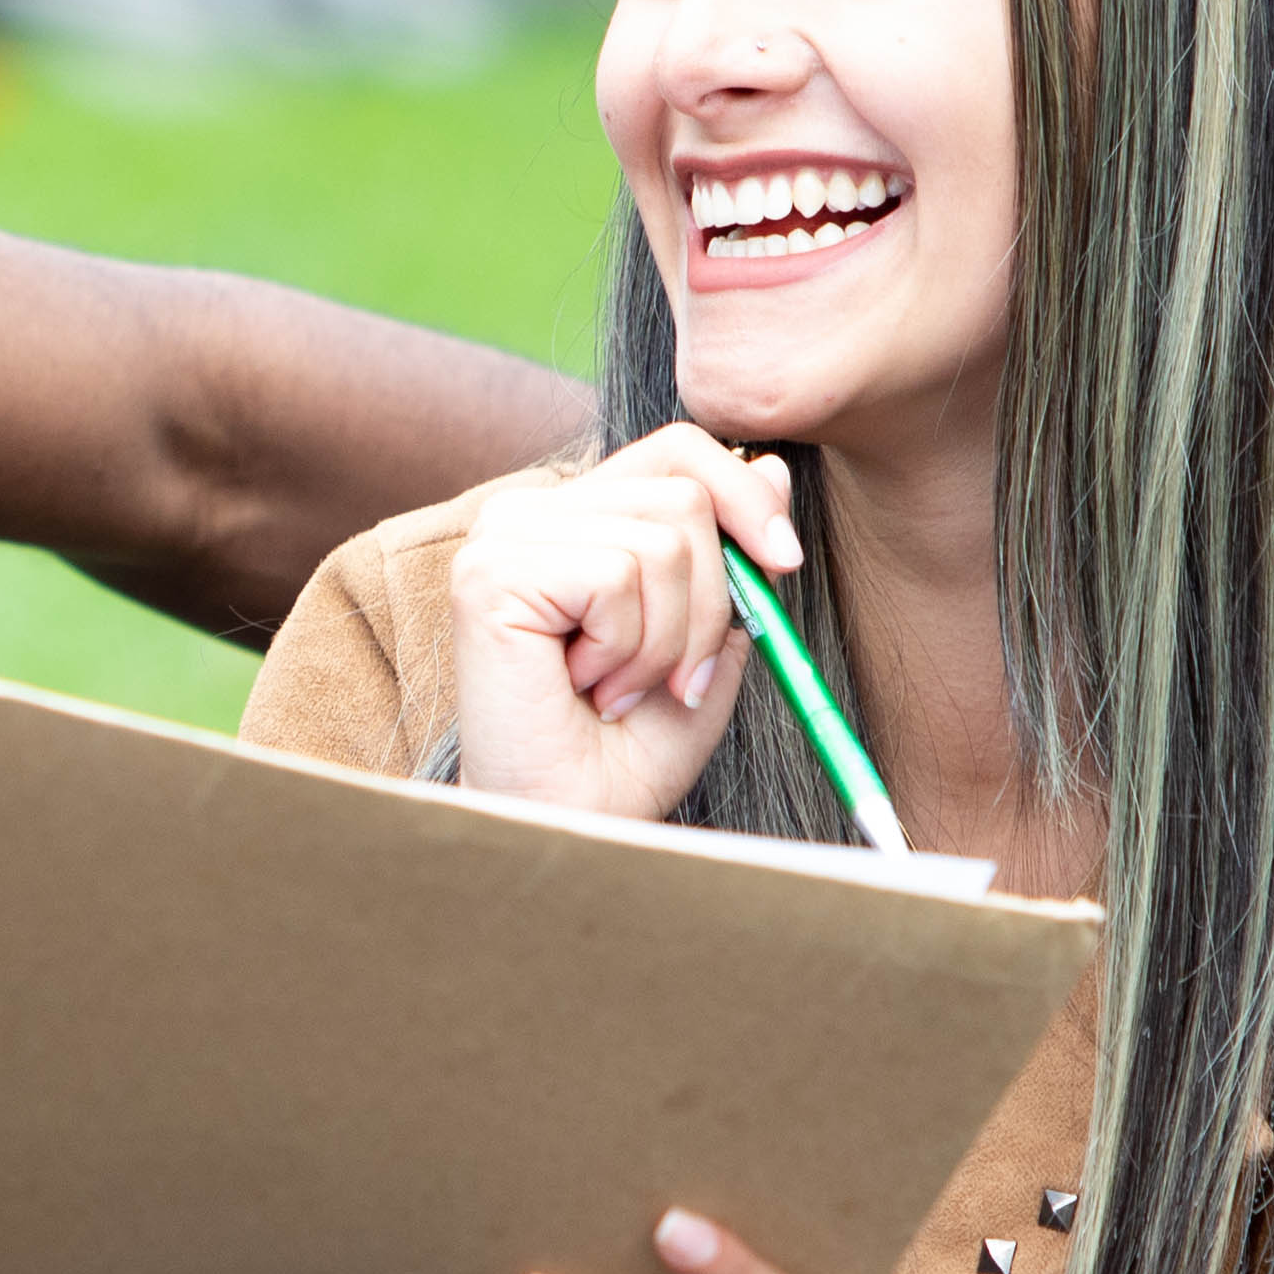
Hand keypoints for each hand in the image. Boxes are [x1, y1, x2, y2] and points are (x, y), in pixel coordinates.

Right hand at [450, 425, 811, 824]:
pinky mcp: (490, 571)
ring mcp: (505, 535)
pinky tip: (589, 687)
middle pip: (683, 494)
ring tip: (621, 689)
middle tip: (674, 678)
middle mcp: (533, 511)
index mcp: (579, 515)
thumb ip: (733, 556)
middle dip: (710, 602)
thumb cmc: (630, 748)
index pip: (679, 449)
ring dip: (668, 639)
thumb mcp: (708, 639)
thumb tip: (774, 468)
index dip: (744, 496)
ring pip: (660, 540)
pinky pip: (618, 576)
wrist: (576, 823)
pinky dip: (629, 648)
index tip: (783, 564)